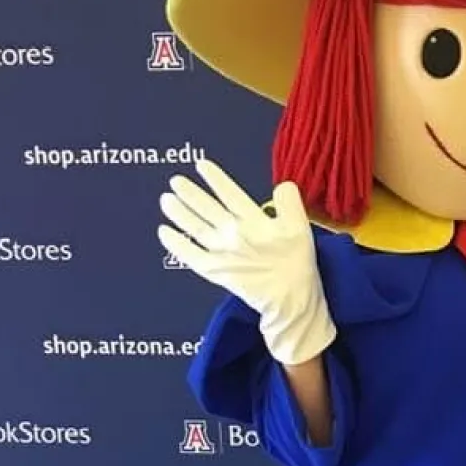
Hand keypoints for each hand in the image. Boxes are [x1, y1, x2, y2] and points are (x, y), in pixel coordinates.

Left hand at [158, 158, 335, 366]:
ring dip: (178, 212)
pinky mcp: (216, 271)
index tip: (201, 165)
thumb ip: (290, 203)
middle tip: (175, 181)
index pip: (230, 193)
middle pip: (206, 208)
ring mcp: (222, 253)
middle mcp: (235, 234)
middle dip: (189, 193)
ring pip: (195, 228)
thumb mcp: (301, 228)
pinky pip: (190, 255)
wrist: (290, 300)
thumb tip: (281, 186)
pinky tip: (164, 232)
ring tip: (166, 200)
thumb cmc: (297, 264)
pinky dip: (175, 244)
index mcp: (255, 221)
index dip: (214, 178)